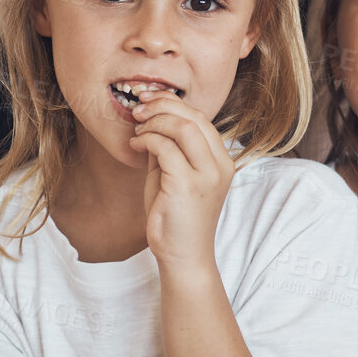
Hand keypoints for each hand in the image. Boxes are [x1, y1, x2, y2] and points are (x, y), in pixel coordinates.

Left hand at [128, 93, 233, 268]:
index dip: (173, 103)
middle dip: (161, 105)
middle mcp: (220, 165)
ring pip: (182, 127)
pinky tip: (136, 146)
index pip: (201, 118)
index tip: (149, 100)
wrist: (183, 256)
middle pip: (194, 117)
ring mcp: (207, 175)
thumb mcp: (173, 175)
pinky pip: (165, 148)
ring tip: (138, 130)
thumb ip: (169, 148)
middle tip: (138, 108)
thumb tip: (151, 119)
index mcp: (222, 161)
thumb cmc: (176, 218)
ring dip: (154, 122)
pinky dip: (146, 140)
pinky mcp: (188, 185)